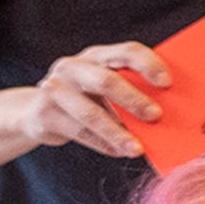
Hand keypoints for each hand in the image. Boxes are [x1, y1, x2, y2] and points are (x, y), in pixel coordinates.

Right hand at [17, 43, 167, 158]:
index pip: (126, 52)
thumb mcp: (104, 84)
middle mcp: (72, 68)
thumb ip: (130, 88)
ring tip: (136, 149)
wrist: (36, 111)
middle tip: (155, 116)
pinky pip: (79, 132)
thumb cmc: (85, 97)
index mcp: (96, 56)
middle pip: (105, 81)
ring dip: (117, 133)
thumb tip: (168, 109)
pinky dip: (102, 144)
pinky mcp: (44, 115)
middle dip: (133, 100)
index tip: (167, 83)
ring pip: (90, 113)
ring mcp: (54, 90)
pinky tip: (119, 151)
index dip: (148, 65)